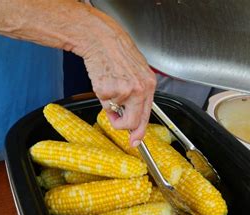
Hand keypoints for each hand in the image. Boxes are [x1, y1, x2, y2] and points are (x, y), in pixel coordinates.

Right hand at [79, 10, 155, 146]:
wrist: (101, 39)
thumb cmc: (116, 53)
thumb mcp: (135, 73)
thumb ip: (136, 96)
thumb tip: (131, 119)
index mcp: (148, 85)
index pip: (146, 116)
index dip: (139, 132)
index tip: (135, 141)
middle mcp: (139, 89)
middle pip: (132, 122)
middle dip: (121, 125)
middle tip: (114, 117)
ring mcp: (124, 90)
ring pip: (114, 113)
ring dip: (108, 105)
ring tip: (109, 85)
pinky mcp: (108, 90)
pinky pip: (103, 103)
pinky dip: (101, 95)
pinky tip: (103, 80)